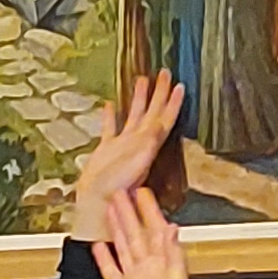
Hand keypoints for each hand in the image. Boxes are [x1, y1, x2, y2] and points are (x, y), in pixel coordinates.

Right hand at [65, 72, 183, 240]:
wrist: (97, 205)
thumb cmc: (117, 191)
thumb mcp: (137, 166)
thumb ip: (148, 146)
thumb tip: (159, 128)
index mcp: (147, 144)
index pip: (164, 118)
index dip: (173, 102)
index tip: (180, 85)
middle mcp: (138, 142)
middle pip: (152, 111)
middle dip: (159, 92)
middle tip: (164, 73)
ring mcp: (122, 145)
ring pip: (133, 115)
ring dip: (139, 98)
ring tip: (141, 80)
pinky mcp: (106, 151)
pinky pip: (110, 128)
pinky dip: (110, 116)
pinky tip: (109, 105)